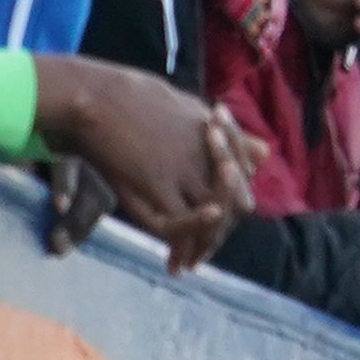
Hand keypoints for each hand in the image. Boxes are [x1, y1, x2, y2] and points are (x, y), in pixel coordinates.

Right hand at [40, 59, 250, 268]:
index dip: (232, 201)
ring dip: (202, 245)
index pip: (243, 177)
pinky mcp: (156, 183)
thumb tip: (266, 152)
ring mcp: (183, 169)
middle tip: (201, 251)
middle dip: (221, 229)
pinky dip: (181, 245)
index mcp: (215, 134)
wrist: (93, 95)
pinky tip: (177, 259)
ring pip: (211, 219)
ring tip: (186, 263)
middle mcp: (206, 154)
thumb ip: (227, 134)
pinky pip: (179, 224)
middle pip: (234, 203)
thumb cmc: (130, 96)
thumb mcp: (189, 107)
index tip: (214, 218)